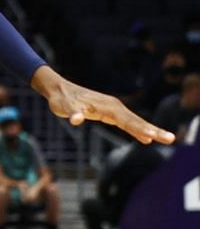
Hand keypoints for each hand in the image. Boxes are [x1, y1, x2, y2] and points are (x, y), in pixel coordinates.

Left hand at [33, 65, 175, 143]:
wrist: (58, 90)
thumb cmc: (61, 99)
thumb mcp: (64, 107)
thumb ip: (72, 112)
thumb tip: (76, 119)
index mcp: (106, 106)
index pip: (126, 120)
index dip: (138, 128)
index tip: (151, 136)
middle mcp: (114, 106)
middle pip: (136, 120)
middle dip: (153, 130)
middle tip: (170, 139)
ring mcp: (113, 109)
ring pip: (134, 121)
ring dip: (150, 129)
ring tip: (167, 139)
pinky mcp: (109, 112)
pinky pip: (127, 122)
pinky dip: (138, 129)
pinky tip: (146, 138)